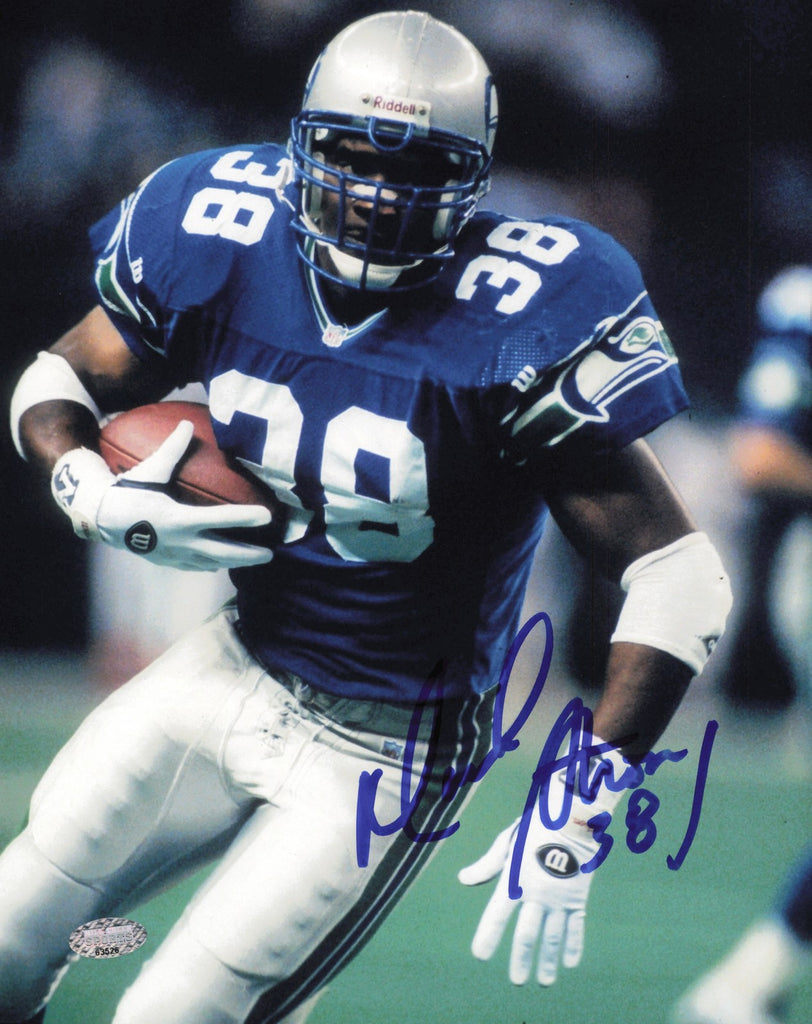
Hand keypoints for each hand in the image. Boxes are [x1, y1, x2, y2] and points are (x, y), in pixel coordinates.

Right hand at [51, 421, 273, 570]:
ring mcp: (174, 555)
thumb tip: (187, 423)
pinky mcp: (168, 561)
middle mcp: (180, 541)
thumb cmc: (129, 490)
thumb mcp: (152, 468)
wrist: (102, 519)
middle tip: (272, 554)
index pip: (220, 519)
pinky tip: (222, 562)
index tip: (267, 516)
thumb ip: (172, 448)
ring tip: (255, 560)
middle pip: (223, 552)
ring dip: (235, 562)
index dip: (245, 518)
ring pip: (212, 563)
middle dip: (249, 555)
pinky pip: (195, 566)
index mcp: (179, 519)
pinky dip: (212, 564)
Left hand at [458, 750, 623, 985]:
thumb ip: (487, 865)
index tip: (480, 955)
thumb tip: (464, 880)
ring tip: (543, 981)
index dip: (489, 935)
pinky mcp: (578, 896)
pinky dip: (573, 945)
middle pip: (527, 933)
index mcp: (516, 879)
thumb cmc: (535, 827)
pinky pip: (576, 926)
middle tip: (517, 981)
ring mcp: (560, 897)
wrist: (572, 817)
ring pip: (553, 937)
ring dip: (547, 961)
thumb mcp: (507, 842)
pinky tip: (569, 963)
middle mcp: (537, 893)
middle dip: (521, 959)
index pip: (498, 914)